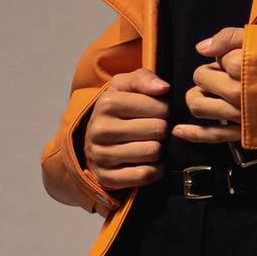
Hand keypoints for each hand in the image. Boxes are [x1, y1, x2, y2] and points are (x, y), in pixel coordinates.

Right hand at [83, 68, 169, 188]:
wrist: (92, 140)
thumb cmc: (116, 110)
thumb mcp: (124, 86)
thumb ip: (144, 78)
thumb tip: (163, 88)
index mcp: (107, 103)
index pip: (159, 107)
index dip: (164, 109)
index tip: (157, 111)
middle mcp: (101, 129)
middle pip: (158, 129)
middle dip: (162, 129)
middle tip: (155, 129)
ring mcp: (102, 155)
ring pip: (153, 152)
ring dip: (159, 149)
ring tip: (150, 143)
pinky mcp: (107, 177)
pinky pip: (145, 174)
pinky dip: (155, 169)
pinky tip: (150, 162)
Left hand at [171, 26, 243, 144]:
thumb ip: (227, 38)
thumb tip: (201, 48)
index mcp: (241, 67)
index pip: (211, 60)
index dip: (220, 59)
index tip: (232, 61)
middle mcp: (238, 92)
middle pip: (200, 81)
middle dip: (206, 76)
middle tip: (221, 75)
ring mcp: (240, 114)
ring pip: (199, 107)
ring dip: (198, 98)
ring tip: (211, 93)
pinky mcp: (243, 132)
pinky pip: (212, 135)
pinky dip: (192, 134)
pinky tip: (179, 130)